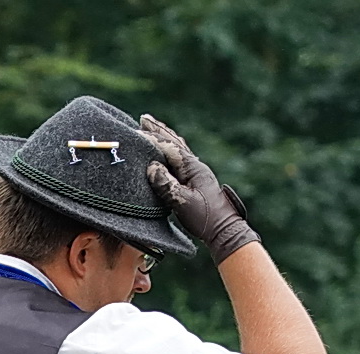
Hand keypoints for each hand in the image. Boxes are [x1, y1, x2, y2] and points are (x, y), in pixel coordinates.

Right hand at [138, 114, 259, 263]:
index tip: (136, 130)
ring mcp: (196, 172)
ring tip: (153, 128)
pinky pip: (179, 159)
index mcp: (192, 167)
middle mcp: (195, 166)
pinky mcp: (194, 180)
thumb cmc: (204, 217)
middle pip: (175, 142)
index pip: (170, 148)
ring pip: (178, 148)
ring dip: (165, 137)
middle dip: (159, 130)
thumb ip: (166, 184)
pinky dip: (170, 149)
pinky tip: (167, 150)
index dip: (153, 138)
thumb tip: (151, 166)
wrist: (223, 229)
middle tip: (144, 118)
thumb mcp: (182, 202)